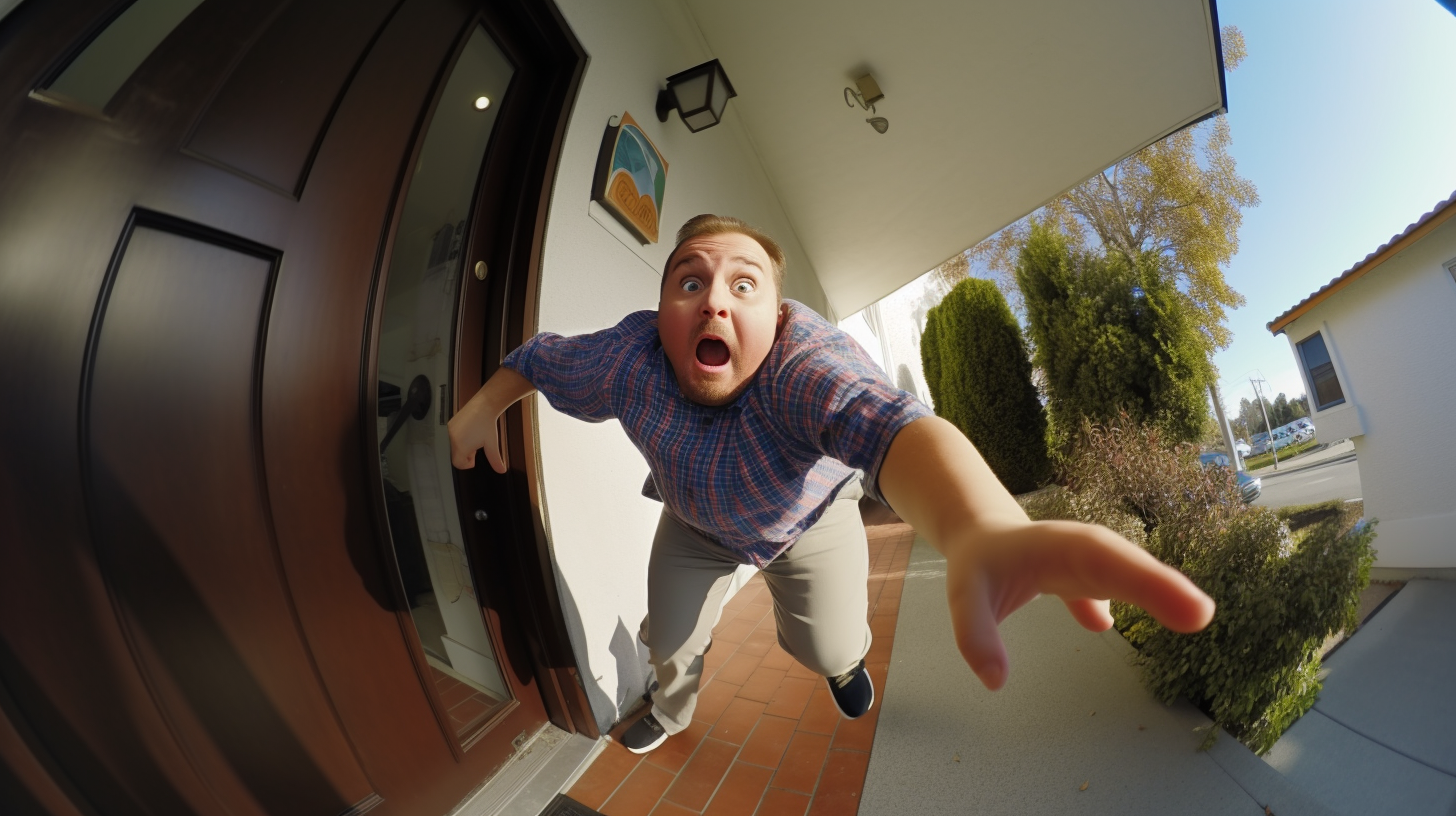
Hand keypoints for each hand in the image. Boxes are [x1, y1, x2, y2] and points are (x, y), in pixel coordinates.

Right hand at [447, 367, 534, 471]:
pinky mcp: (449, 424)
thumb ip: (495, 460)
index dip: (467, 463)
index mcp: (461, 446)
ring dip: (463, 447)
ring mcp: (449, 431)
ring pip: (453, 447)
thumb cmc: (487, 424)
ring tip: (474, 438)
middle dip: (466, 455)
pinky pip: (451, 438)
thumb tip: (501, 471)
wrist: (484, 405)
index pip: (458, 463)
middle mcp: (451, 439)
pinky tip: (469, 432)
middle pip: (455, 456)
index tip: (475, 457)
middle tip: (476, 447)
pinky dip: (459, 439)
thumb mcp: (492, 445)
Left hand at [939, 519, 1213, 689]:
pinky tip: (1120, 625)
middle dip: (1162, 586)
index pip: (1104, 558)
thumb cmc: (977, 566)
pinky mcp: (1093, 581)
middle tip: (1202, 615)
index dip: (1143, 580)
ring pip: (1131, 576)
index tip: (1179, 603)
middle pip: (1126, 565)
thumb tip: (995, 680)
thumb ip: (976, 635)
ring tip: (1196, 617)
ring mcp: (1092, 566)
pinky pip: (1122, 589)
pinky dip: (1139, 602)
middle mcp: (1083, 552)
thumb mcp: (964, 596)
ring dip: (1161, 593)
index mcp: (1058, 546)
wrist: (981, 539)